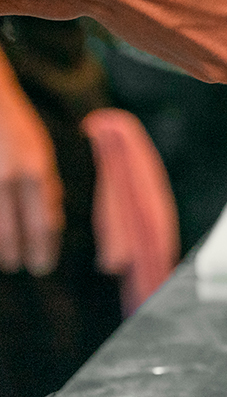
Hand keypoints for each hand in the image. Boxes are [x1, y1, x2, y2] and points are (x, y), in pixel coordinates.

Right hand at [0, 56, 62, 275]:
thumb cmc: (17, 128)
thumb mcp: (42, 153)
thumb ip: (47, 187)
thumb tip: (52, 223)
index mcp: (34, 173)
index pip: (42, 223)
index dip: (42, 248)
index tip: (42, 266)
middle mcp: (6, 180)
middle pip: (11, 231)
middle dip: (15, 254)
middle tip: (18, 267)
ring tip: (3, 260)